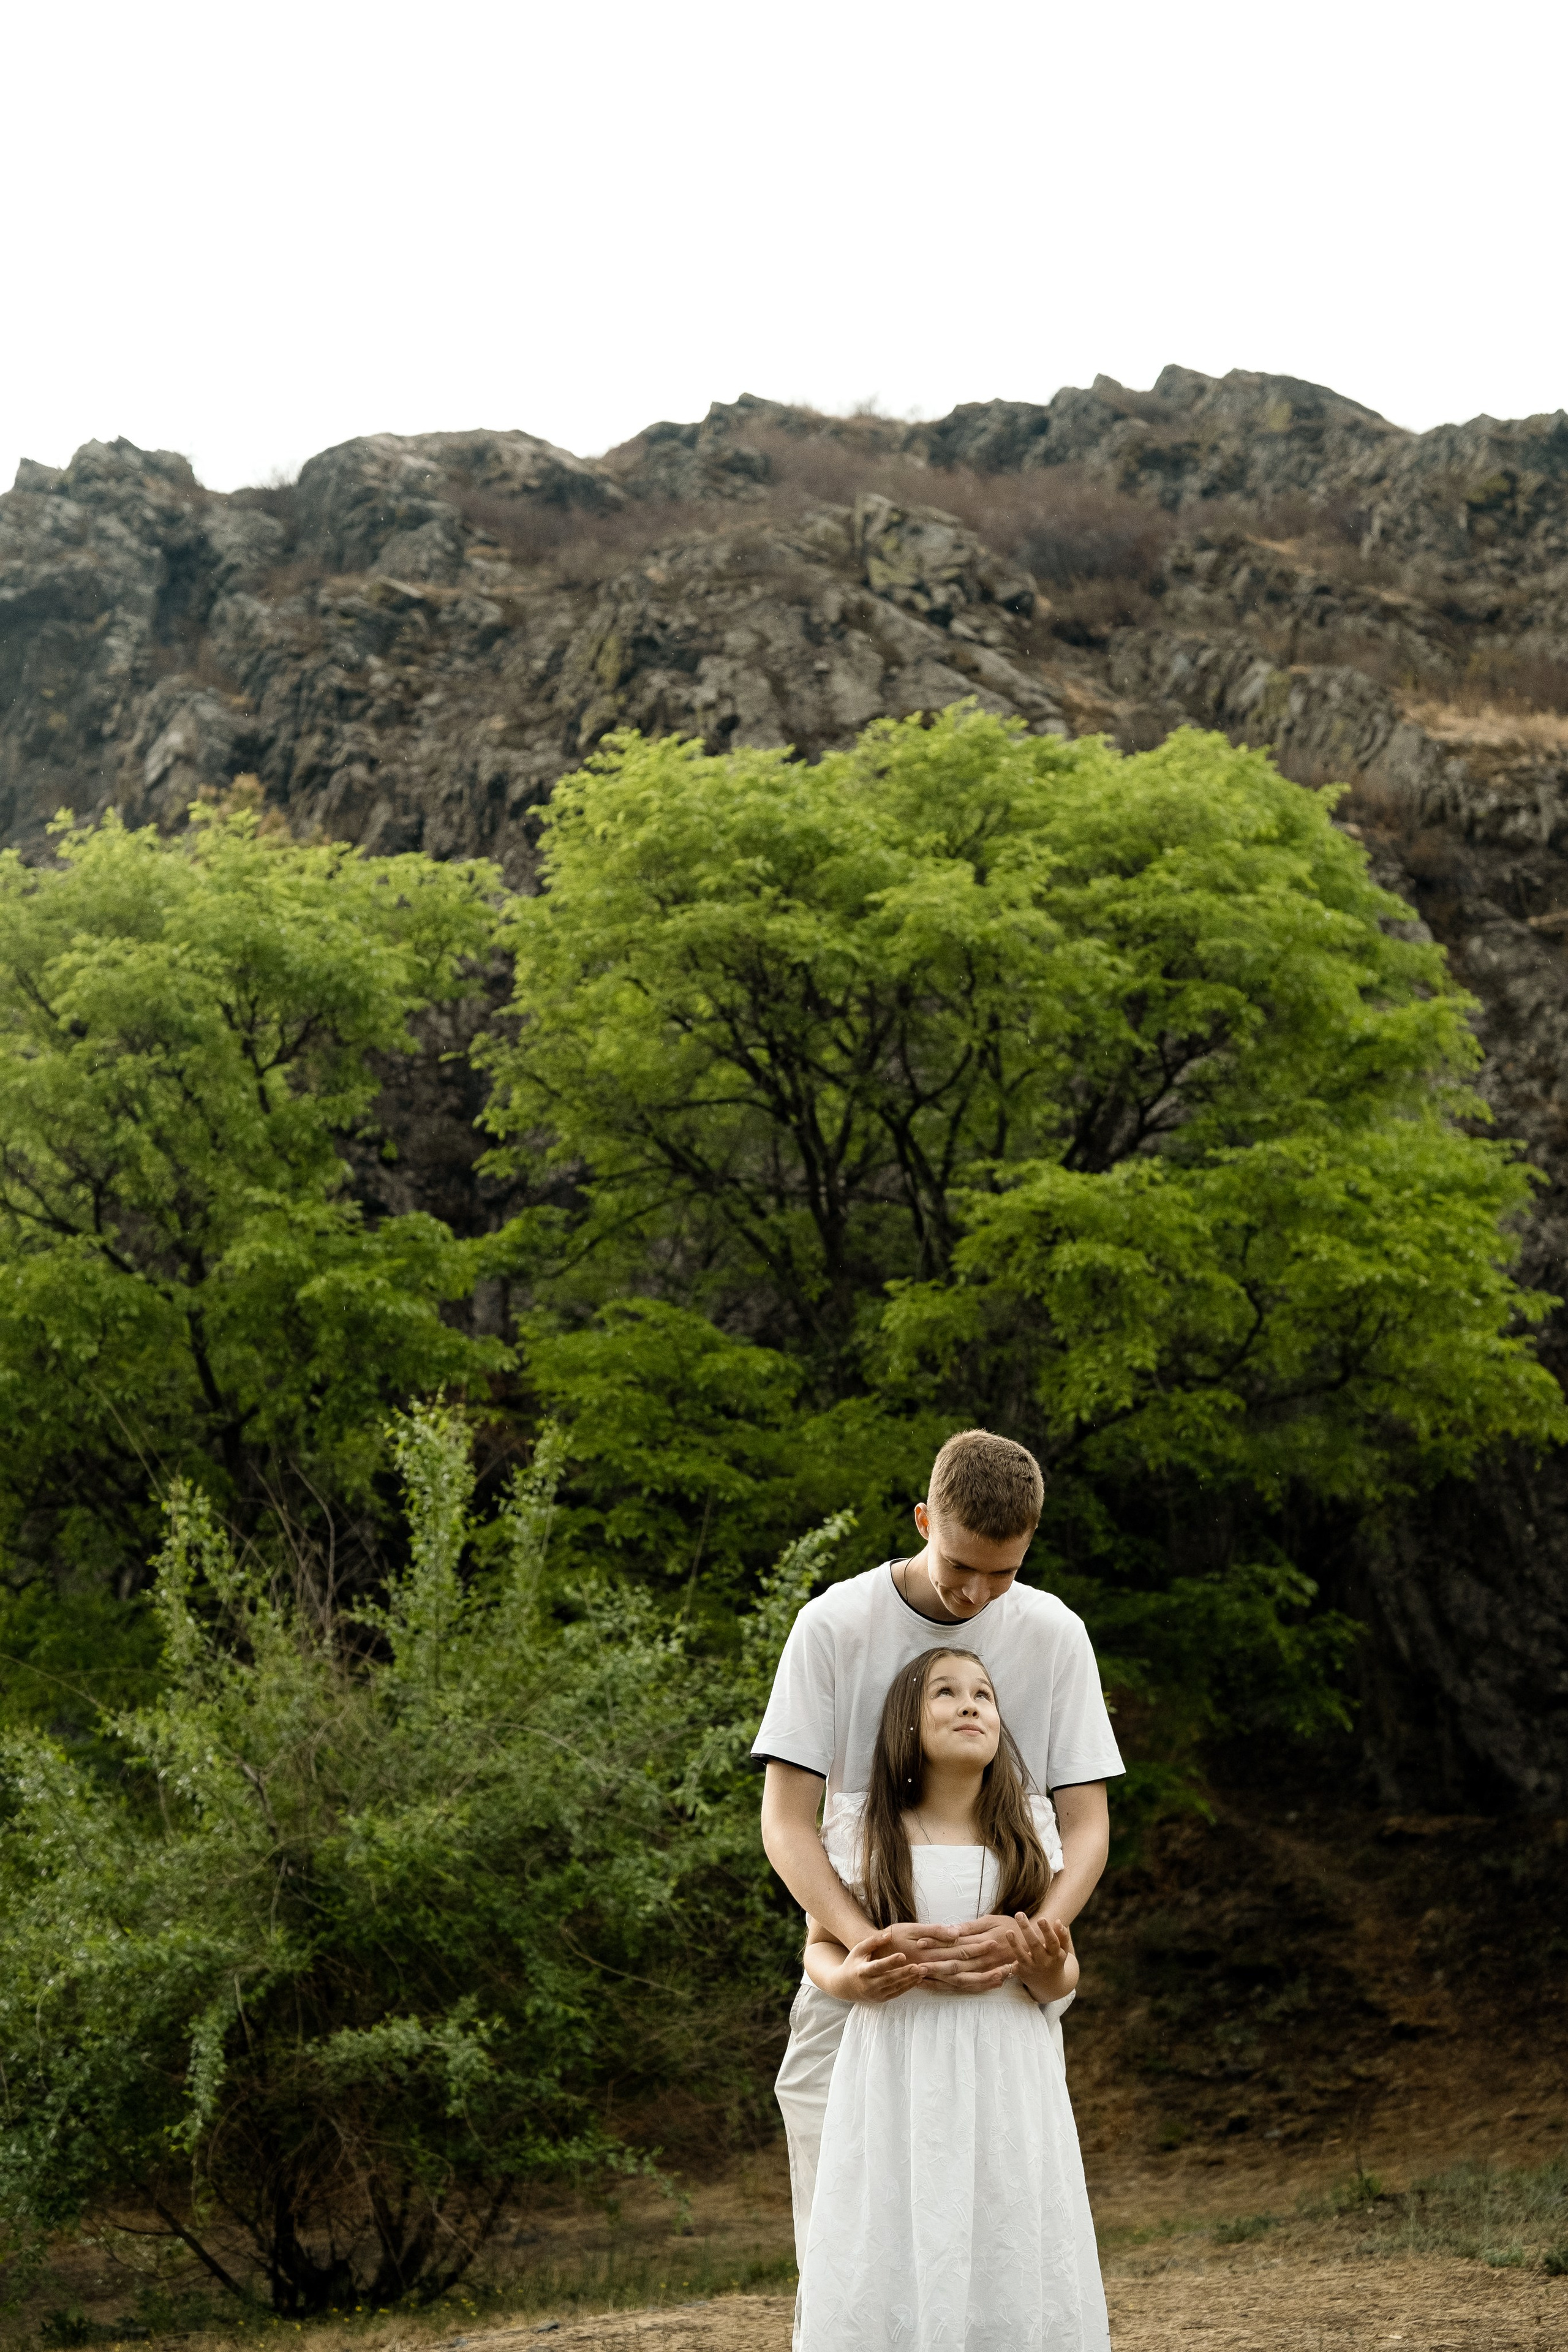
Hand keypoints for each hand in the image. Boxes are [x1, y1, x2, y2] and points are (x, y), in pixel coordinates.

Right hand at [830, 1928, 934, 2003]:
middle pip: (889, 1979)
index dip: (890, 1962)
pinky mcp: (882, 1999)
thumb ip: (873, 1941)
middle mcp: (869, 1985)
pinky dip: (908, 1987)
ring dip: (910, 1980)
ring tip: (922, 1971)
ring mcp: (876, 1994)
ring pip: (895, 1987)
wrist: (845, 1986)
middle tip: (919, 1966)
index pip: (878, 1967)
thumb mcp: (859, 1950)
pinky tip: (917, 1979)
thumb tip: (888, 1935)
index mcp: (862, 1972)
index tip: (903, 1955)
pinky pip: (897, 1993)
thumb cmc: (853, 1963)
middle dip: (905, 1973)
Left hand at [913, 1913, 1030, 1993]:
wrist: (1032, 1946)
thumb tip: (952, 1930)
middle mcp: (983, 1959)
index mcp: (983, 1941)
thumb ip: (971, 1928)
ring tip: (921, 1978)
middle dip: (935, 1964)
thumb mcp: (991, 1921)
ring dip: (940, 1978)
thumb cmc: (1009, 1928)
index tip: (920, 1943)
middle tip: (916, 1964)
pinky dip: (950, 1987)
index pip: (956, 1943)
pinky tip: (934, 1986)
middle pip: (955, 1963)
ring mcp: (984, 1971)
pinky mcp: (985, 1978)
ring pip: (959, 1978)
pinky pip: (966, 1986)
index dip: (938, 1943)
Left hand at [1000, 1911, 1075, 2002]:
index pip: (1052, 1941)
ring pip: (1022, 1956)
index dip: (1047, 1931)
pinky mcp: (1021, 1972)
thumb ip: (1062, 1935)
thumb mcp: (1063, 1950)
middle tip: (1019, 1914)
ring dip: (1014, 1944)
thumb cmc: (1055, 1959)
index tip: (1041, 1918)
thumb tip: (1058, 1921)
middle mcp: (1044, 1962)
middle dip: (1026, 1929)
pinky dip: (1005, 1962)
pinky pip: (1012, 1967)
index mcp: (1056, 1954)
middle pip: (1034, 1945)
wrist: (1050, 1984)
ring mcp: (1032, 1968)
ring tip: (1008, 1931)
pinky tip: (998, 1949)